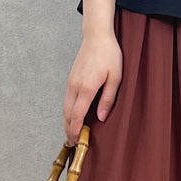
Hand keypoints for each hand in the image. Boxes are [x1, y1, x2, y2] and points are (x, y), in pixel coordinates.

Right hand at [63, 31, 122, 146]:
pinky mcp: (71, 79)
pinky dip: (67, 112)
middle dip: (68, 130)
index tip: (76, 141)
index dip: (75, 130)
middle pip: (67, 114)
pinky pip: (66, 100)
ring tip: (71, 134)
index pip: (77, 114)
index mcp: (86, 88)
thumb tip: (101, 118)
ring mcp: (71, 83)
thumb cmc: (109, 55)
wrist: (96, 37)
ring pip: (65, 108)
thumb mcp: (115, 77)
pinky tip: (72, 117)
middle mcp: (75, 87)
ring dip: (67, 122)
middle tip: (73, 144)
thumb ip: (108, 99)